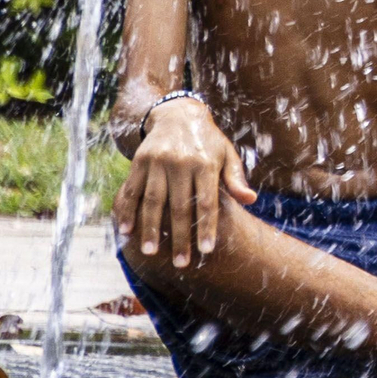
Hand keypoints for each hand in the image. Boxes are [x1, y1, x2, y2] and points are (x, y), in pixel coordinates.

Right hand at [113, 96, 256, 267]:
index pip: (207, 202)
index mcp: (206, 163)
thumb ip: (236, 179)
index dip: (206, 227)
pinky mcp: (139, 161)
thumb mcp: (226, 154)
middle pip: (180, 206)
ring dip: (150, 228)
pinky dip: (127, 211)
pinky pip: (131, 190)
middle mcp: (181, 162)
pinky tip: (126, 231)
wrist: (178, 114)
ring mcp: (158, 162)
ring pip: (153, 201)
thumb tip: (251, 200)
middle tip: (181, 263)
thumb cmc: (208, 141)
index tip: (206, 251)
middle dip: (180, 237)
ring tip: (151, 252)